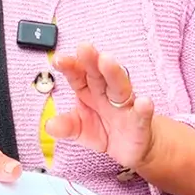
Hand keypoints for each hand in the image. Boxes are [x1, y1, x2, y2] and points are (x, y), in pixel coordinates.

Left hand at [45, 43, 155, 168]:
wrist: (131, 147)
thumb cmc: (103, 130)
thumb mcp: (80, 129)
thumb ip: (66, 126)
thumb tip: (50, 126)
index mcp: (89, 92)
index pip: (78, 76)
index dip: (69, 67)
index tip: (58, 59)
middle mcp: (107, 94)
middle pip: (98, 75)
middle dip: (91, 61)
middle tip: (84, 47)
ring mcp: (125, 105)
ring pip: (120, 86)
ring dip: (113, 73)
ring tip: (107, 61)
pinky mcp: (140, 122)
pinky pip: (142, 114)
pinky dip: (144, 108)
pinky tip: (144, 102)